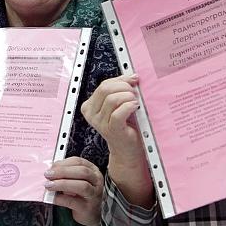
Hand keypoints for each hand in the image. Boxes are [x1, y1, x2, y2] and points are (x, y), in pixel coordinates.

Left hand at [45, 156, 103, 225]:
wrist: (91, 214)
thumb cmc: (81, 195)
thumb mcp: (76, 180)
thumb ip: (66, 174)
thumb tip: (50, 171)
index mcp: (93, 170)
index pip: (79, 162)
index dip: (63, 163)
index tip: (51, 167)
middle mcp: (96, 181)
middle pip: (82, 172)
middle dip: (62, 172)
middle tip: (48, 175)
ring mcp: (94, 195)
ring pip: (82, 186)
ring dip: (62, 184)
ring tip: (49, 185)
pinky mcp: (88, 208)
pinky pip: (73, 202)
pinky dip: (60, 198)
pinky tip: (52, 198)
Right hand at [81, 75, 154, 206]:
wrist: (128, 149)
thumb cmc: (126, 125)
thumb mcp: (119, 104)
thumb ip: (121, 89)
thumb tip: (132, 76)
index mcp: (90, 106)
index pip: (104, 85)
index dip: (120, 80)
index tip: (133, 80)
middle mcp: (91, 114)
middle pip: (105, 89)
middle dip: (124, 87)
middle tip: (135, 93)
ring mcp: (99, 123)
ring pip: (112, 99)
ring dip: (128, 97)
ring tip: (136, 102)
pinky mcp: (110, 129)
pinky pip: (119, 112)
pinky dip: (129, 107)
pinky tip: (136, 108)